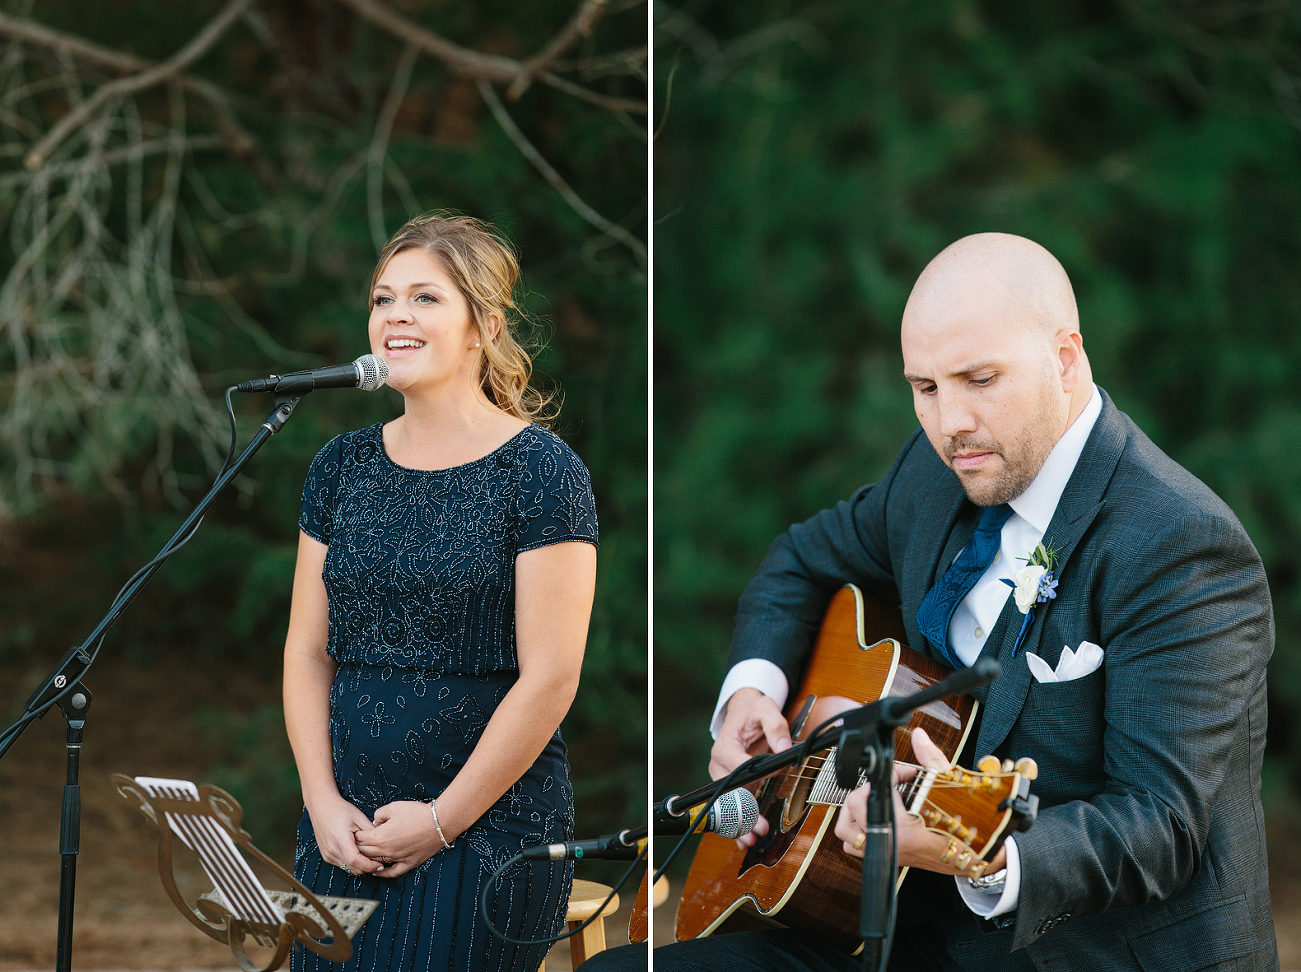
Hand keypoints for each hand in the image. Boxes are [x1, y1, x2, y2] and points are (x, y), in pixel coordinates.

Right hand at [307, 795, 383, 875]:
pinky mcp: (327, 856)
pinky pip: (342, 864)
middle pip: (353, 868)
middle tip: (378, 861)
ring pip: (348, 868)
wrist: (322, 807)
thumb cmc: (341, 810)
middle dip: (367, 867)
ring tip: (369, 856)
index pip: (356, 861)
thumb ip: (371, 832)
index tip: (380, 865)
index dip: (369, 866)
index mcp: (341, 839)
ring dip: (360, 866)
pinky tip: (358, 853)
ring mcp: (328, 854)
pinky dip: (352, 863)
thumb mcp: (359, 817)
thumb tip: (382, 844)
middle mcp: (332, 850)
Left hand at [354, 800, 447, 877]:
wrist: (439, 822)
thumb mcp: (394, 807)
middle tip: (354, 844)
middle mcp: (386, 851)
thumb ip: (379, 814)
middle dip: (357, 848)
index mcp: (380, 837)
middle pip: (365, 853)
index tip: (353, 832)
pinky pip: (393, 872)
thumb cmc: (417, 813)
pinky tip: (378, 871)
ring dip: (367, 860)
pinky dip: (383, 873)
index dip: (355, 835)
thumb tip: (375, 822)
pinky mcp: (409, 863)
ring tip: (362, 856)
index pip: (360, 839)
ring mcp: (398, 858)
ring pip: (376, 863)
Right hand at [709, 688, 789, 850]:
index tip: (771, 778)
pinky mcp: (732, 784)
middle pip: (729, 792)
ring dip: (739, 823)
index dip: (752, 776)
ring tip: (751, 840)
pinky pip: (733, 806)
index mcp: (725, 746)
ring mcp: (724, 776)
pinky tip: (744, 838)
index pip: (736, 766)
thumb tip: (784, 747)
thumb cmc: (753, 711)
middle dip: (743, 811)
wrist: (744, 713)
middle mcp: (720, 764)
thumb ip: (776, 726)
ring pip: (728, 804)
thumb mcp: (766, 709)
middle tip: (759, 827)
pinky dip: (738, 822)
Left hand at [833, 727, 1006, 874]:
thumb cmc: (963, 826)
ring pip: (846, 830)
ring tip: (874, 797)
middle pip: (854, 807)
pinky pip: (853, 845)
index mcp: (903, 831)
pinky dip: (856, 829)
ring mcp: (885, 853)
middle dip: (870, 788)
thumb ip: (930, 758)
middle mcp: (889, 844)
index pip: (875, 793)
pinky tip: (873, 815)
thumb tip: (919, 736)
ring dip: (854, 810)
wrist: (972, 854)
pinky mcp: (884, 856)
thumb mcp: (948, 786)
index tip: (905, 773)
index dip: (889, 775)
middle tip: (890, 783)